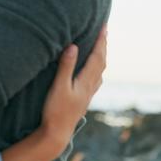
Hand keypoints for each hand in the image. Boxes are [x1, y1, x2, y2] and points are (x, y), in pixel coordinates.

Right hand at [40, 25, 107, 146]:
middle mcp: (90, 86)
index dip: (101, 41)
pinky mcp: (83, 99)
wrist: (57, 134)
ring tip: (100, 46)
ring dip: (101, 56)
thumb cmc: (55, 110)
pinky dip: (97, 69)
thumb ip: (65, 66)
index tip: (104, 26)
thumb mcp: (58, 87)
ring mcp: (87, 94)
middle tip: (105, 30)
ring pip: (100, 71)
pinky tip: (94, 72)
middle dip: (103, 45)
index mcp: (86, 81)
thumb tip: (73, 46)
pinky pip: (95, 79)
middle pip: (101, 62)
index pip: (97, 56)